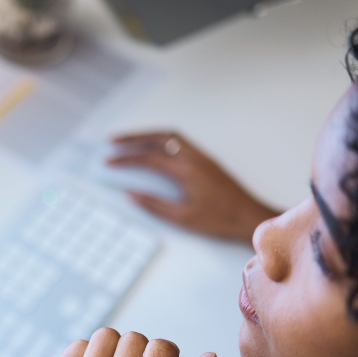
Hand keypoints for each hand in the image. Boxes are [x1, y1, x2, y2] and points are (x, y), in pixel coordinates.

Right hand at [109, 131, 279, 244]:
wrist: (249, 217)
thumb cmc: (219, 220)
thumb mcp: (182, 218)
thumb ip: (154, 204)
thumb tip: (131, 194)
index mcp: (185, 170)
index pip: (148, 159)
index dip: (125, 159)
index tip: (108, 161)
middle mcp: (193, 157)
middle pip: (158, 137)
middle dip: (133, 137)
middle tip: (113, 141)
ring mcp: (201, 157)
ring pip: (170, 136)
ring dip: (148, 135)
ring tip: (131, 141)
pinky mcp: (206, 161)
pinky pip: (180, 142)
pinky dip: (162, 140)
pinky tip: (155, 149)